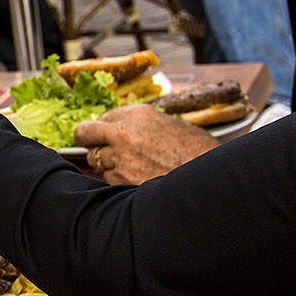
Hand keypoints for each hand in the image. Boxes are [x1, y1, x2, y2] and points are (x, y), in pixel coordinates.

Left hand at [71, 105, 218, 183]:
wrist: (210, 178)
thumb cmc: (198, 153)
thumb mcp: (171, 126)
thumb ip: (143, 126)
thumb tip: (122, 130)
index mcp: (138, 114)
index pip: (103, 118)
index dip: (105, 129)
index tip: (107, 136)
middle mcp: (124, 132)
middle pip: (85, 134)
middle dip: (89, 141)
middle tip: (95, 148)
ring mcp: (120, 157)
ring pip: (94, 160)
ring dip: (105, 164)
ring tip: (130, 168)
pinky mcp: (121, 179)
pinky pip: (106, 179)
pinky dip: (115, 181)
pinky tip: (135, 180)